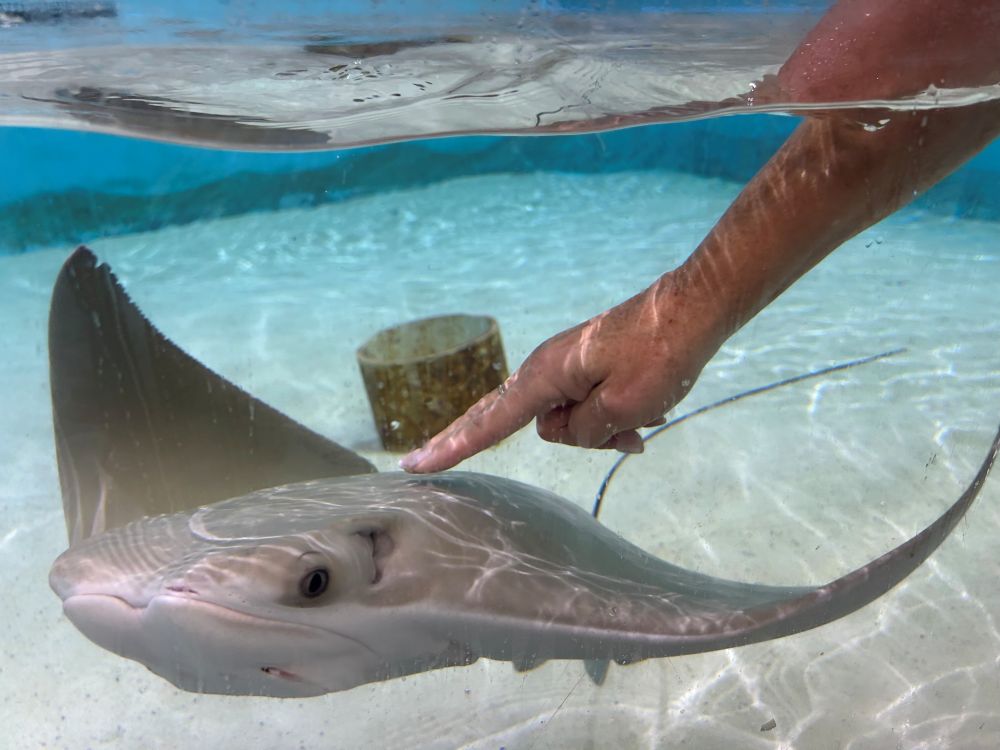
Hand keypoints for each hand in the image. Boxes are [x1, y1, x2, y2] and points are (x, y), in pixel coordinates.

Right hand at [401, 271, 722, 472]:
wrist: (693, 310)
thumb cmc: (660, 357)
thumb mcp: (621, 408)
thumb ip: (582, 431)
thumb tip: (569, 430)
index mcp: (545, 376)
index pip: (488, 421)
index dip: (452, 447)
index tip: (415, 465)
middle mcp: (547, 369)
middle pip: (538, 426)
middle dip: (576, 439)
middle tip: (615, 433)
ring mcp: (568, 366)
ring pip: (571, 422)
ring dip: (604, 430)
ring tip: (645, 420)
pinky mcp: (588, 366)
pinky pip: (588, 406)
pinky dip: (613, 417)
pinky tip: (646, 414)